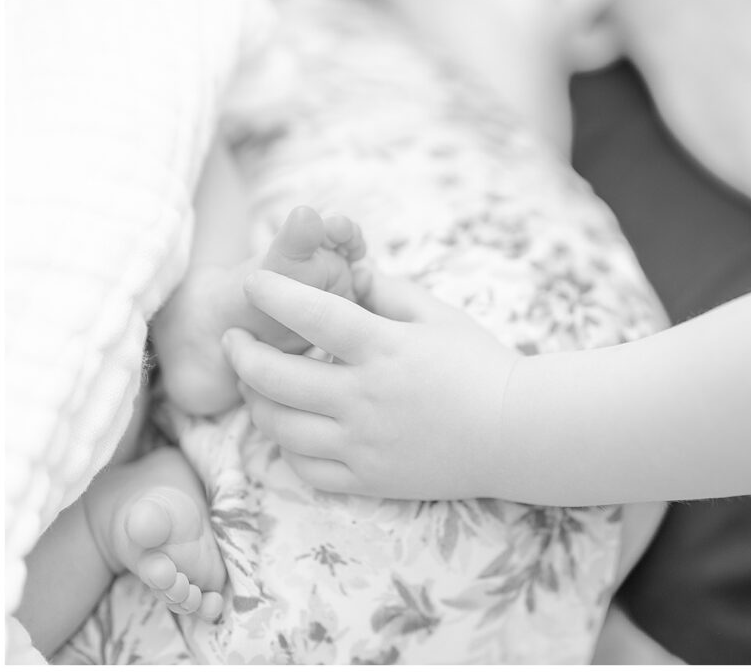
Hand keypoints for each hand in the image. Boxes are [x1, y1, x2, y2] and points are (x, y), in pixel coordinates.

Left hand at [221, 270, 518, 498]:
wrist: (516, 432)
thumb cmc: (480, 365)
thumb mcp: (439, 314)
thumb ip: (387, 291)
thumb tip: (348, 272)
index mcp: (385, 348)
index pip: (313, 316)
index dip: (274, 294)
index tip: (252, 283)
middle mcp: (366, 397)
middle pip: (276, 378)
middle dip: (242, 354)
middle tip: (233, 339)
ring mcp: (364, 443)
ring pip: (281, 428)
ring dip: (257, 402)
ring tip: (255, 385)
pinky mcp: (370, 479)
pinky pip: (307, 469)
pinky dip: (288, 448)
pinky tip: (290, 429)